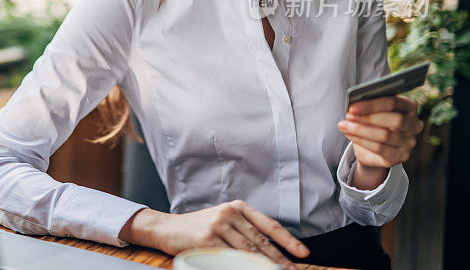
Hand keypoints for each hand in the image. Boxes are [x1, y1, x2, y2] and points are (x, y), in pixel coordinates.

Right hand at [119, 201, 309, 269]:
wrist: (167, 228)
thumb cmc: (197, 227)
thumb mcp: (222, 222)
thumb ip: (244, 232)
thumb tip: (269, 251)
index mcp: (237, 207)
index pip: (268, 224)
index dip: (287, 240)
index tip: (302, 252)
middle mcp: (229, 212)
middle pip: (261, 241)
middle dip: (279, 259)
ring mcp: (218, 224)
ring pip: (248, 251)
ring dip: (263, 265)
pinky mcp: (208, 238)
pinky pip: (231, 258)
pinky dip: (242, 267)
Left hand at [338, 96, 423, 170]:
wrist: (371, 146)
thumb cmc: (372, 121)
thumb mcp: (371, 110)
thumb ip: (368, 105)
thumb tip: (354, 105)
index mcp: (409, 107)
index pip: (394, 103)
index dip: (372, 105)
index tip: (352, 107)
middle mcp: (414, 124)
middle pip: (396, 120)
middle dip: (368, 118)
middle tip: (348, 116)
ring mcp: (409, 142)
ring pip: (386, 136)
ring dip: (361, 130)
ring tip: (344, 126)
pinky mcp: (401, 156)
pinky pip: (381, 149)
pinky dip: (362, 141)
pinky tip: (349, 134)